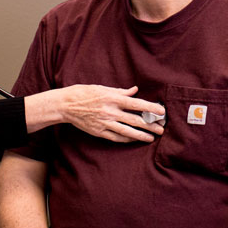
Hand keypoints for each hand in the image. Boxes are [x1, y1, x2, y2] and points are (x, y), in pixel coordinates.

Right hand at [37, 85, 163, 142]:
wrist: (65, 105)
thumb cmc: (83, 93)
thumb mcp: (102, 88)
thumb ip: (120, 91)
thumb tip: (134, 91)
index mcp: (112, 98)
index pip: (136, 104)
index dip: (151, 108)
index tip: (162, 111)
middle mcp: (110, 111)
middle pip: (135, 120)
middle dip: (150, 125)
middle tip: (162, 128)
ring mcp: (105, 123)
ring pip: (128, 131)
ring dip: (142, 135)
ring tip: (152, 138)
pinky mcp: (99, 132)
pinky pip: (116, 137)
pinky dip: (127, 138)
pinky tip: (135, 139)